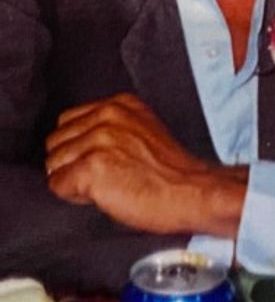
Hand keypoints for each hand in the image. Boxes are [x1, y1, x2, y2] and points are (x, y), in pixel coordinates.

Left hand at [45, 93, 246, 236]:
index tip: (98, 162)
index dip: (78, 147)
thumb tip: (77, 145)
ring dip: (71, 180)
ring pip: (54, 164)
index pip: (69, 121)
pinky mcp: (92, 168)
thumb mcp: (142, 130)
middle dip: (70, 162)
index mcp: (118, 104)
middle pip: (57, 141)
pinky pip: (58, 185)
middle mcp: (106, 116)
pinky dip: (73, 197)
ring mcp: (98, 140)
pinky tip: (101, 197)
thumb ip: (110, 128)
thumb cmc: (170, 171)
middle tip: (99, 178)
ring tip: (103, 187)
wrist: (191, 191)